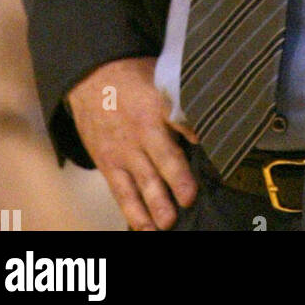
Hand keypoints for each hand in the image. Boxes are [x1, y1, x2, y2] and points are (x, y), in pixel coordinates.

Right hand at [65, 58, 198, 230]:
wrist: (91, 78)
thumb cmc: (134, 79)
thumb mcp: (161, 78)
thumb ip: (182, 101)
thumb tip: (211, 120)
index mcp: (159, 103)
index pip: (181, 119)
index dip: (195, 133)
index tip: (212, 148)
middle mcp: (141, 129)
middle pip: (162, 156)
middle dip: (176, 178)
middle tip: (188, 198)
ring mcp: (123, 150)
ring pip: (141, 180)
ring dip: (155, 203)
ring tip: (167, 222)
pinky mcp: (108, 164)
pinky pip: (121, 191)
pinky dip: (132, 211)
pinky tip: (143, 227)